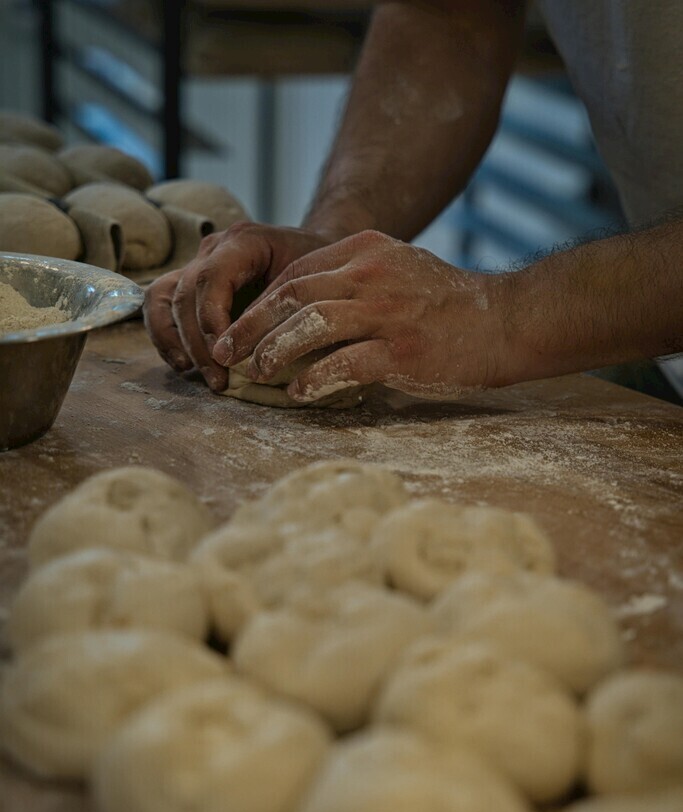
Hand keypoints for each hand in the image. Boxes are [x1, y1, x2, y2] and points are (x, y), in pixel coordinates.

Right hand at [143, 222, 337, 390]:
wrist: (316, 256)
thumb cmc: (317, 272)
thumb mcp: (311, 286)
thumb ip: (281, 310)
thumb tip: (259, 350)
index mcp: (243, 241)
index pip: (211, 277)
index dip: (211, 319)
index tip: (226, 356)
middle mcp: (213, 249)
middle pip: (185, 294)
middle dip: (198, 343)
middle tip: (219, 380)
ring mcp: (198, 265)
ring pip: (164, 299)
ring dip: (176, 341)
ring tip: (194, 373)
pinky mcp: (191, 286)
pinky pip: (161, 307)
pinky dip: (167, 338)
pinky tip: (185, 366)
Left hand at [211, 230, 514, 400]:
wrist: (507, 321)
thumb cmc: (449, 304)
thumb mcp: (399, 270)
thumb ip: (354, 281)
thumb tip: (303, 310)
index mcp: (366, 249)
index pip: (295, 273)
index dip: (259, 304)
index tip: (235, 328)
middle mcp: (372, 273)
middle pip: (292, 294)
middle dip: (251, 326)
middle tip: (224, 352)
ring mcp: (388, 310)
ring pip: (311, 323)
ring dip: (274, 350)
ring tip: (254, 372)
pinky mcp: (403, 349)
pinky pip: (345, 363)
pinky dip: (315, 379)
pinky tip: (298, 393)